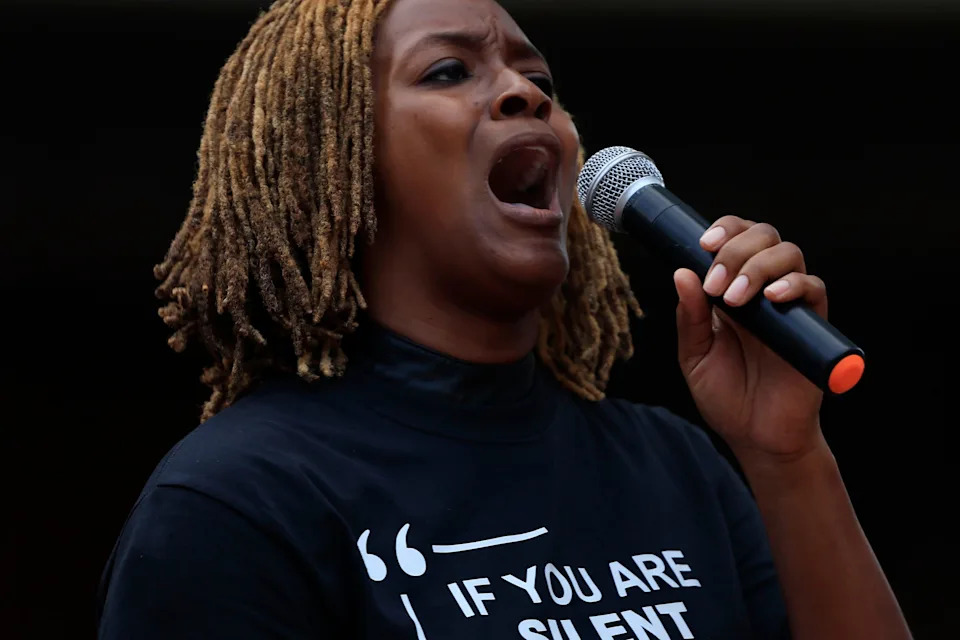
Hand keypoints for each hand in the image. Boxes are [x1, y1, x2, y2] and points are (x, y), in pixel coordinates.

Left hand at [673, 215, 826, 461]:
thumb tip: (682, 273)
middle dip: (736, 250)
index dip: (725, 230)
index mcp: (731, 289)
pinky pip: (814, 289)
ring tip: (735, 299)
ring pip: (789, 253)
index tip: (704, 245)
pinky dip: (793, 285)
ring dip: (758, 266)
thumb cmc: (726, 396)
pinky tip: (771, 299)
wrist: (755, 436)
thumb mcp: (695, 355)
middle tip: (715, 285)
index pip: (735, 239)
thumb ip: (689, 317)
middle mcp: (762, 289)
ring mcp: (788, 305)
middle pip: (764, 237)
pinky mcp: (811, 325)